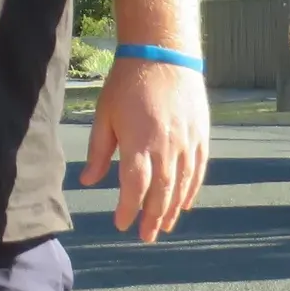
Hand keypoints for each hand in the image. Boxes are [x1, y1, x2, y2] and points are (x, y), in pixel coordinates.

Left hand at [78, 53, 209, 241]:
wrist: (164, 54)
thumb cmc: (128, 83)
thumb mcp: (105, 115)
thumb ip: (99, 152)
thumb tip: (88, 181)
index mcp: (139, 144)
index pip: (134, 188)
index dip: (128, 210)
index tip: (121, 224)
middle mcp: (166, 148)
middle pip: (161, 194)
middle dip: (152, 218)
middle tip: (145, 236)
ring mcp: (187, 143)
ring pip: (182, 186)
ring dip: (172, 210)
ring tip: (163, 226)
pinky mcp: (201, 135)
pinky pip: (198, 170)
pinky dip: (192, 190)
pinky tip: (185, 204)